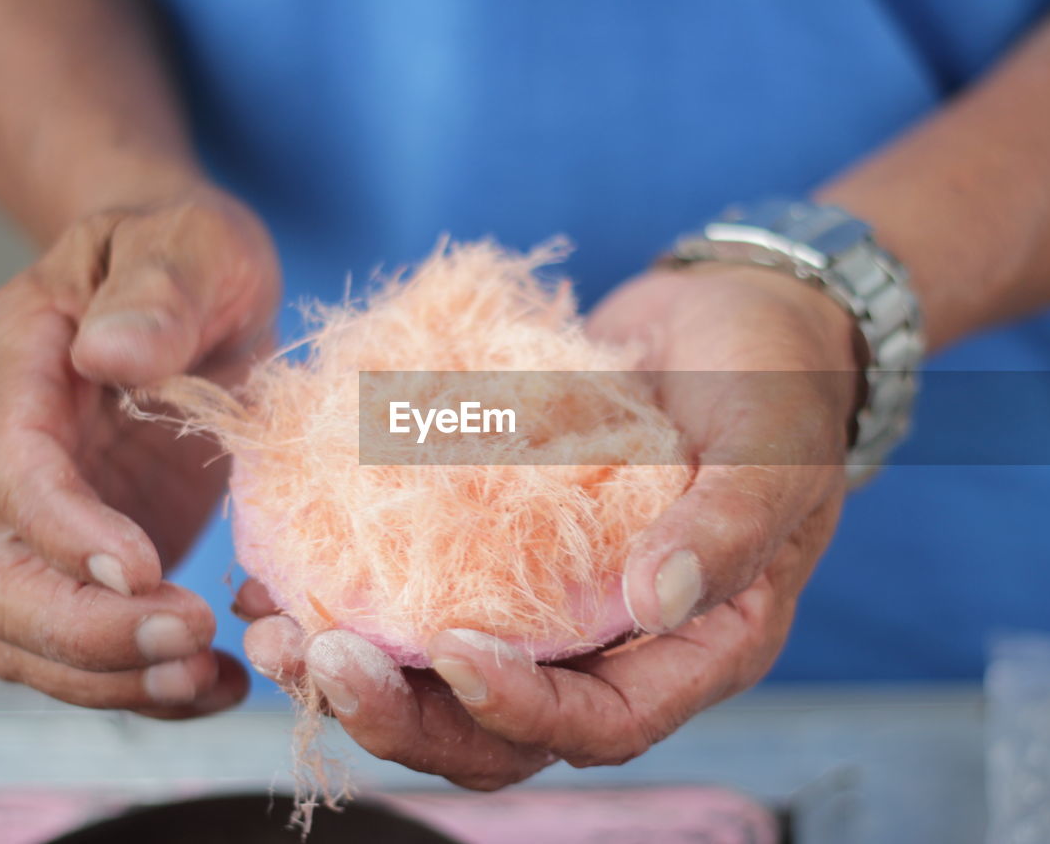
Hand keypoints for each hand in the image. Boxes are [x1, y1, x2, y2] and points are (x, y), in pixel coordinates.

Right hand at [0, 185, 279, 717]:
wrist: (190, 281)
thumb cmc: (189, 253)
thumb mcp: (192, 246)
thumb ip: (158, 294)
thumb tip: (112, 354)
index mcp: (25, 364)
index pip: (8, 465)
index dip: (61, 528)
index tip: (145, 566)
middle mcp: (17, 452)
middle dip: (82, 629)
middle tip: (190, 638)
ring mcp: (50, 515)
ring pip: (24, 633)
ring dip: (109, 677)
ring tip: (206, 679)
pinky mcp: (99, 554)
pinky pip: (90, 645)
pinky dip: (145, 683)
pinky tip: (217, 685)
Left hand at [241, 261, 858, 787]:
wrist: (735, 319)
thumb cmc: (775, 385)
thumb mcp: (774, 449)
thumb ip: (731, 524)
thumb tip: (659, 598)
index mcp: (691, 649)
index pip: (600, 725)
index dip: (519, 710)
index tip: (451, 652)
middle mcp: (611, 645)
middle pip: (497, 730)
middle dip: (404, 715)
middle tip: (319, 658)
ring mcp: (549, 601)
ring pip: (443, 679)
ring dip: (358, 673)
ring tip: (274, 629)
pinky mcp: (500, 546)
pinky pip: (423, 592)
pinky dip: (351, 590)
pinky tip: (284, 566)